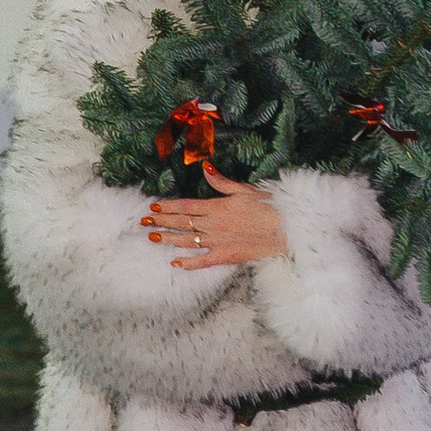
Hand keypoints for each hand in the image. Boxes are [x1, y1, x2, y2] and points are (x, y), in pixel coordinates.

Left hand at [145, 163, 287, 268]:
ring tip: (152, 237)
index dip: (168, 207)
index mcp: (217, 206)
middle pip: (182, 222)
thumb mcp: (245, 189)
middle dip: (161, 221)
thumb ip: (222, 182)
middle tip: (143, 222)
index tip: (153, 207)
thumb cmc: (270, 206)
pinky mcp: (227, 256)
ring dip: (168, 239)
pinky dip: (189, 263)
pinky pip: (203, 261)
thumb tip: (206, 168)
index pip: (186, 206)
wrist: (287, 229)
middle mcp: (214, 224)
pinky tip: (175, 262)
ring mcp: (219, 241)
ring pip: (187, 240)